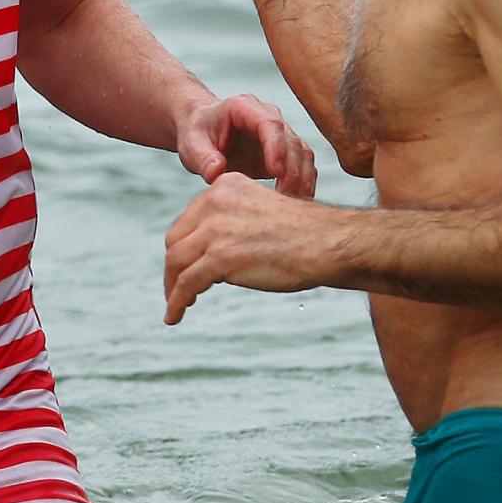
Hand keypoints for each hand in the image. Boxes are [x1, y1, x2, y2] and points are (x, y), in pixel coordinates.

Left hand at [162, 174, 322, 324]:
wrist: (329, 243)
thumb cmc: (306, 234)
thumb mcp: (259, 213)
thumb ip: (233, 223)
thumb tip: (211, 254)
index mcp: (225, 186)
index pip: (190, 219)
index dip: (184, 245)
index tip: (185, 265)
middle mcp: (215, 202)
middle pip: (176, 239)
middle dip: (174, 266)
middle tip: (177, 287)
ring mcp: (216, 230)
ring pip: (176, 261)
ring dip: (172, 287)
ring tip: (176, 306)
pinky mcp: (220, 257)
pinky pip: (186, 283)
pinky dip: (177, 302)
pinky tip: (175, 316)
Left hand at [176, 95, 316, 195]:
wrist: (203, 132)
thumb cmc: (196, 134)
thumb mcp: (191, 144)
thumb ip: (203, 158)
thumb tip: (217, 173)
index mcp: (245, 107)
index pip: (270, 123)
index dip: (276, 147)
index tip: (276, 172)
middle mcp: (268, 117)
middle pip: (291, 141)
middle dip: (292, 170)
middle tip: (285, 198)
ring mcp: (280, 135)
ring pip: (302, 154)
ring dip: (302, 179)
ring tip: (293, 205)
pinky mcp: (284, 153)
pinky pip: (302, 167)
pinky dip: (303, 184)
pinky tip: (297, 204)